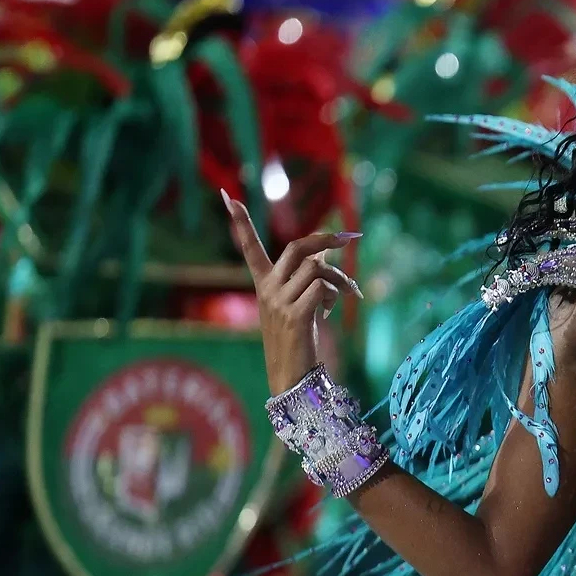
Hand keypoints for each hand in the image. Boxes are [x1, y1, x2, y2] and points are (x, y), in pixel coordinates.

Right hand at [226, 191, 360, 393]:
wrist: (290, 378)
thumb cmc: (297, 341)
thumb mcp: (299, 304)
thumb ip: (307, 277)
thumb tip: (324, 253)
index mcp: (263, 285)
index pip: (249, 249)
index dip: (240, 224)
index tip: (228, 198)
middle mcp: (267, 290)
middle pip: (297, 248)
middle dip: (324, 239)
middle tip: (346, 239)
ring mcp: (278, 302)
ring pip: (316, 269)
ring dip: (338, 278)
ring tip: (345, 294)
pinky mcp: (294, 315)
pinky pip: (320, 288)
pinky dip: (334, 294)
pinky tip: (331, 310)